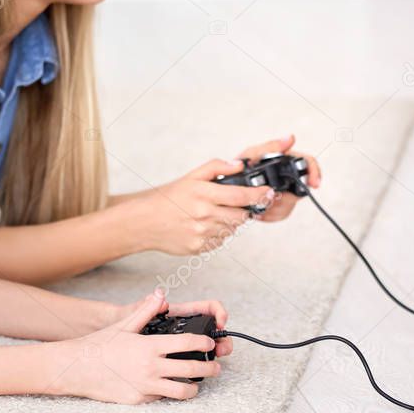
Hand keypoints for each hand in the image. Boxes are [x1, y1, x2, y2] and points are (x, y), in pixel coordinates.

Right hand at [49, 289, 221, 403]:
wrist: (78, 367)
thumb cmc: (100, 345)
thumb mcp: (124, 325)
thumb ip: (145, 311)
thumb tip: (160, 296)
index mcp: (149, 346)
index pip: (187, 344)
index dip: (203, 343)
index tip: (209, 343)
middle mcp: (150, 367)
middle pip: (191, 369)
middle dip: (209, 367)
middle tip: (214, 366)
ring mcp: (146, 385)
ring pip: (182, 391)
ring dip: (194, 387)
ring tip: (197, 384)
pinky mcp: (140, 399)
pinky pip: (161, 397)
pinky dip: (168, 392)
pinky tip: (168, 386)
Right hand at [135, 158, 273, 254]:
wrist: (145, 221)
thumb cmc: (167, 198)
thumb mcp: (190, 177)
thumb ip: (216, 167)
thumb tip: (239, 165)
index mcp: (203, 194)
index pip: (242, 196)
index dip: (259, 194)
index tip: (268, 192)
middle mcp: (205, 215)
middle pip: (241, 215)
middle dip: (242, 209)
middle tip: (229, 204)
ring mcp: (203, 233)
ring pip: (232, 228)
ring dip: (228, 221)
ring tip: (210, 214)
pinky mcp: (200, 247)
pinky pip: (220, 240)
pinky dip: (217, 233)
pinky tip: (203, 226)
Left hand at [234, 133, 321, 221]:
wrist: (225, 186)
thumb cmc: (237, 166)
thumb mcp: (251, 154)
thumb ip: (269, 147)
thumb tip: (290, 138)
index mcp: (283, 161)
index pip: (308, 162)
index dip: (314, 171)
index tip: (314, 183)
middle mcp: (286, 177)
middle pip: (299, 189)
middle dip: (286, 197)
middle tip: (270, 198)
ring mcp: (282, 192)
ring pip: (290, 204)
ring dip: (275, 207)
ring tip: (259, 202)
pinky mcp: (275, 206)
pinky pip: (280, 214)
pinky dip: (269, 214)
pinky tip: (259, 210)